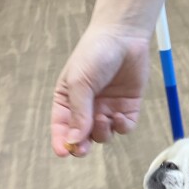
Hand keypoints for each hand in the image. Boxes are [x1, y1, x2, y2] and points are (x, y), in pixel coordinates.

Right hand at [51, 27, 149, 156]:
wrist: (123, 36)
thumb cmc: (94, 54)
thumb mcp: (79, 82)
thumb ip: (78, 112)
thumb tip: (75, 139)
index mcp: (68, 100)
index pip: (62, 127)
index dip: (61, 141)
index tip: (63, 152)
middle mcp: (87, 108)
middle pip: (83, 137)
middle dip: (81, 145)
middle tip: (82, 149)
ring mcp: (108, 108)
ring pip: (103, 135)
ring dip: (102, 132)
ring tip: (103, 117)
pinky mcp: (127, 107)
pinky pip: (124, 127)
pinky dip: (121, 127)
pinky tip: (118, 116)